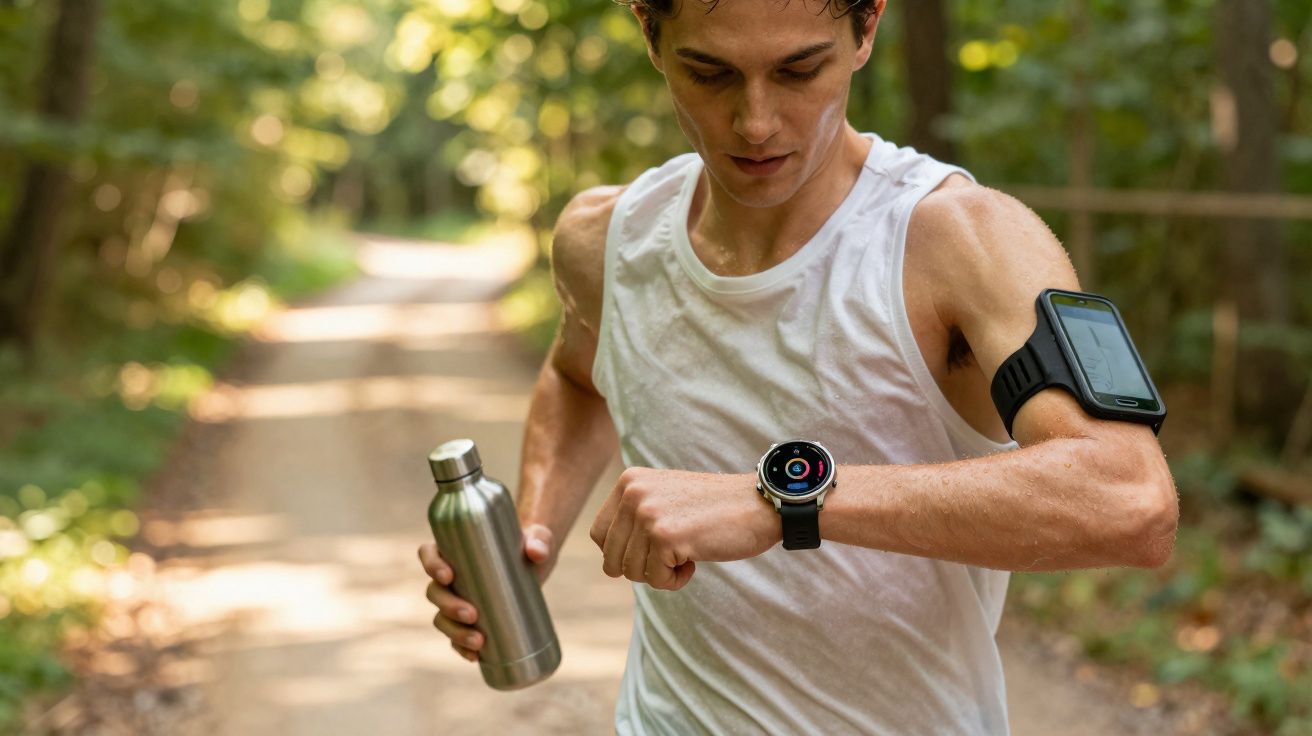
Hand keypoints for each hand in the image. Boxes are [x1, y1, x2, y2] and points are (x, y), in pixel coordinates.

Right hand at [419, 523, 555, 662]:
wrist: (536, 566)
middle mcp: (450, 576)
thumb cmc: (529, 543)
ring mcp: (458, 599)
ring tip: (479, 641)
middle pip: (435, 592)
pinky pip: (457, 638)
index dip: (431, 565)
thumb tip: (536, 552)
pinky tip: (475, 656)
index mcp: (454, 550)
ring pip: (443, 618)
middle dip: (448, 606)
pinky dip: (462, 648)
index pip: (429, 554)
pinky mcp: (471, 620)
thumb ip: (540, 540)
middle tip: (472, 614)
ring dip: (454, 632)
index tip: (448, 576)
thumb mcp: (538, 537)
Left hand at [588, 467, 779, 590]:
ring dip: (661, 573)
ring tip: (687, 552)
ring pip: (631, 572)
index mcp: (629, 481)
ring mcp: (647, 514)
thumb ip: (634, 518)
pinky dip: (675, 580)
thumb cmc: (716, 509)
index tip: (654, 547)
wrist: (760, 503)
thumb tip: (608, 562)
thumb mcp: (664, 499)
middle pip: (610, 558)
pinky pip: (655, 580)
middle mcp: (633, 492)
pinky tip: (696, 559)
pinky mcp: (665, 536)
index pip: (598, 534)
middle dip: (642, 567)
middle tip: (672, 554)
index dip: (624, 552)